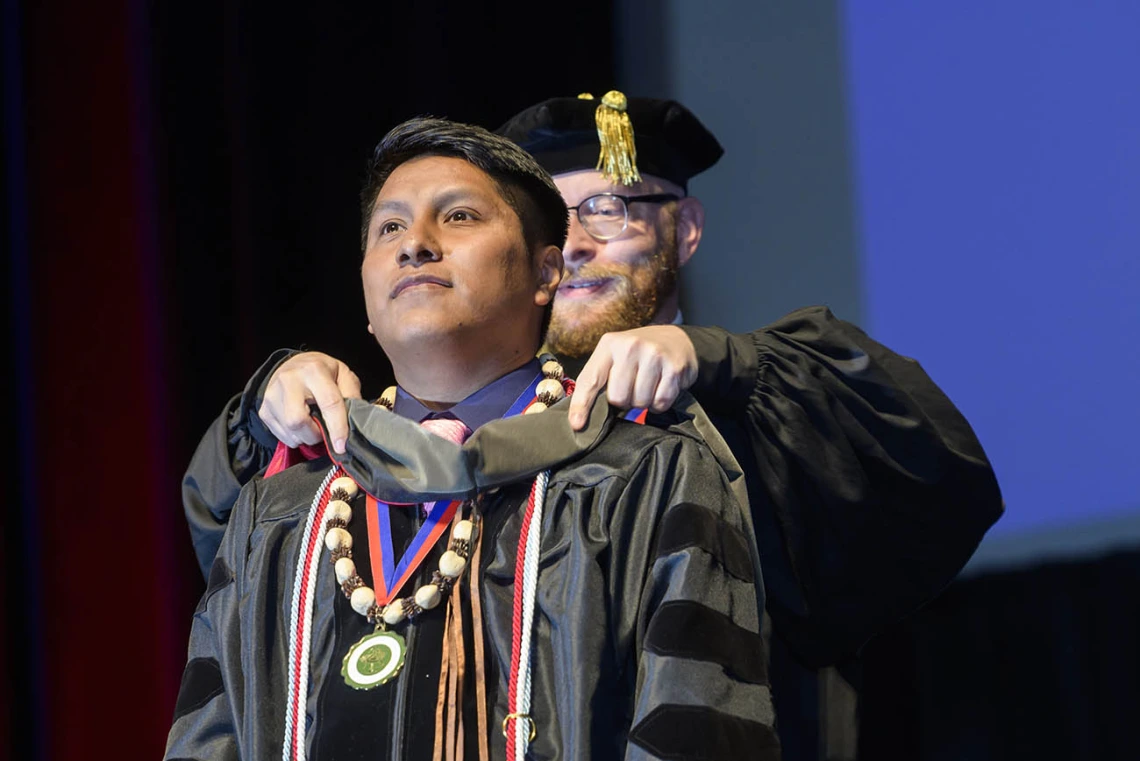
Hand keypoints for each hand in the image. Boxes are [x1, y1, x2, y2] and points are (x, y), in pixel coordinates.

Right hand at [258, 352, 361, 452]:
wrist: (294, 365)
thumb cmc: (322, 372)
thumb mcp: (343, 374)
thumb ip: (352, 395)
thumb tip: (356, 421)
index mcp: (314, 370)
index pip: (328, 403)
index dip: (337, 428)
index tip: (342, 446)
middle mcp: (288, 381)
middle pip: (298, 421)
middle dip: (315, 435)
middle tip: (324, 431)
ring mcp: (272, 395)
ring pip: (289, 431)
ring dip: (306, 437)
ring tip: (313, 426)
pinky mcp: (264, 409)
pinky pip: (281, 436)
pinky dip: (295, 438)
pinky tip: (301, 426)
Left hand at [567, 325, 697, 430]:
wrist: (677, 339)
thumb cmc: (638, 355)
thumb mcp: (614, 356)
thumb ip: (598, 379)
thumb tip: (579, 417)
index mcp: (609, 344)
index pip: (591, 379)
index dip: (582, 404)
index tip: (577, 424)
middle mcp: (631, 346)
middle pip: (618, 398)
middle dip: (624, 402)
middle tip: (632, 388)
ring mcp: (654, 356)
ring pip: (640, 403)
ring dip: (643, 403)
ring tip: (647, 387)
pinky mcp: (674, 368)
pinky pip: (660, 403)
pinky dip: (659, 404)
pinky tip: (660, 388)